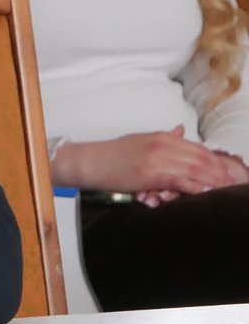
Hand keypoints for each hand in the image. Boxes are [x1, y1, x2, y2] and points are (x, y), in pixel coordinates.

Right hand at [52, 128, 248, 200]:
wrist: (89, 161)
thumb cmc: (112, 154)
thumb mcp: (140, 140)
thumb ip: (163, 137)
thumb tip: (181, 130)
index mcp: (161, 137)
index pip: (196, 148)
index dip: (216, 160)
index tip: (229, 170)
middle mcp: (162, 145)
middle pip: (200, 158)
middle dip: (220, 171)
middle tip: (234, 182)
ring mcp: (157, 159)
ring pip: (195, 170)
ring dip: (213, 180)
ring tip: (226, 189)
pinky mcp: (151, 174)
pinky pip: (181, 181)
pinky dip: (196, 187)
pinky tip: (207, 193)